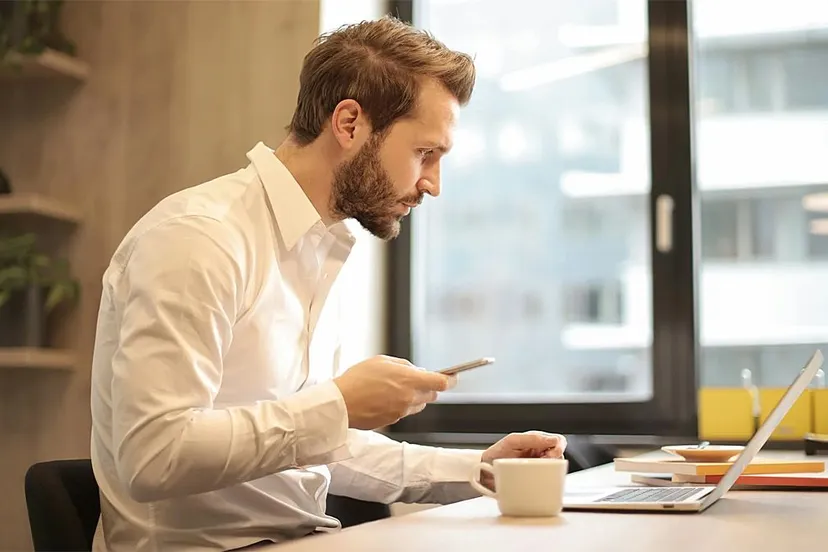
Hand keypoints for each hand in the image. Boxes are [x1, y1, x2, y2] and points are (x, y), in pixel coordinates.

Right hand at [333, 355, 455, 429]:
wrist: (340, 403)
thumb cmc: (358, 379)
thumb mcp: (382, 361)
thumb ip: (404, 366)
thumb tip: (417, 371)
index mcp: (409, 381)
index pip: (442, 383)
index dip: (451, 380)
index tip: (453, 377)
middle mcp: (409, 398)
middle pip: (432, 395)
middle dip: (428, 387)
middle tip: (413, 379)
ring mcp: (402, 412)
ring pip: (418, 404)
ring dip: (413, 397)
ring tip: (392, 388)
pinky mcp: (393, 421)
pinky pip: (404, 412)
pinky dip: (399, 405)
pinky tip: (383, 398)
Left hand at [479, 431, 567, 490]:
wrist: (483, 471)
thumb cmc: (496, 454)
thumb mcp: (512, 441)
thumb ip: (532, 438)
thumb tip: (552, 440)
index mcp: (536, 441)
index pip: (558, 441)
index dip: (558, 447)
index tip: (550, 455)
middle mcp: (539, 453)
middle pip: (560, 455)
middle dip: (555, 460)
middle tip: (543, 463)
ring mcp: (538, 466)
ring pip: (556, 468)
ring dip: (551, 470)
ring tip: (537, 471)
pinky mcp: (536, 479)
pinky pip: (549, 480)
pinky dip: (547, 481)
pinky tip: (539, 481)